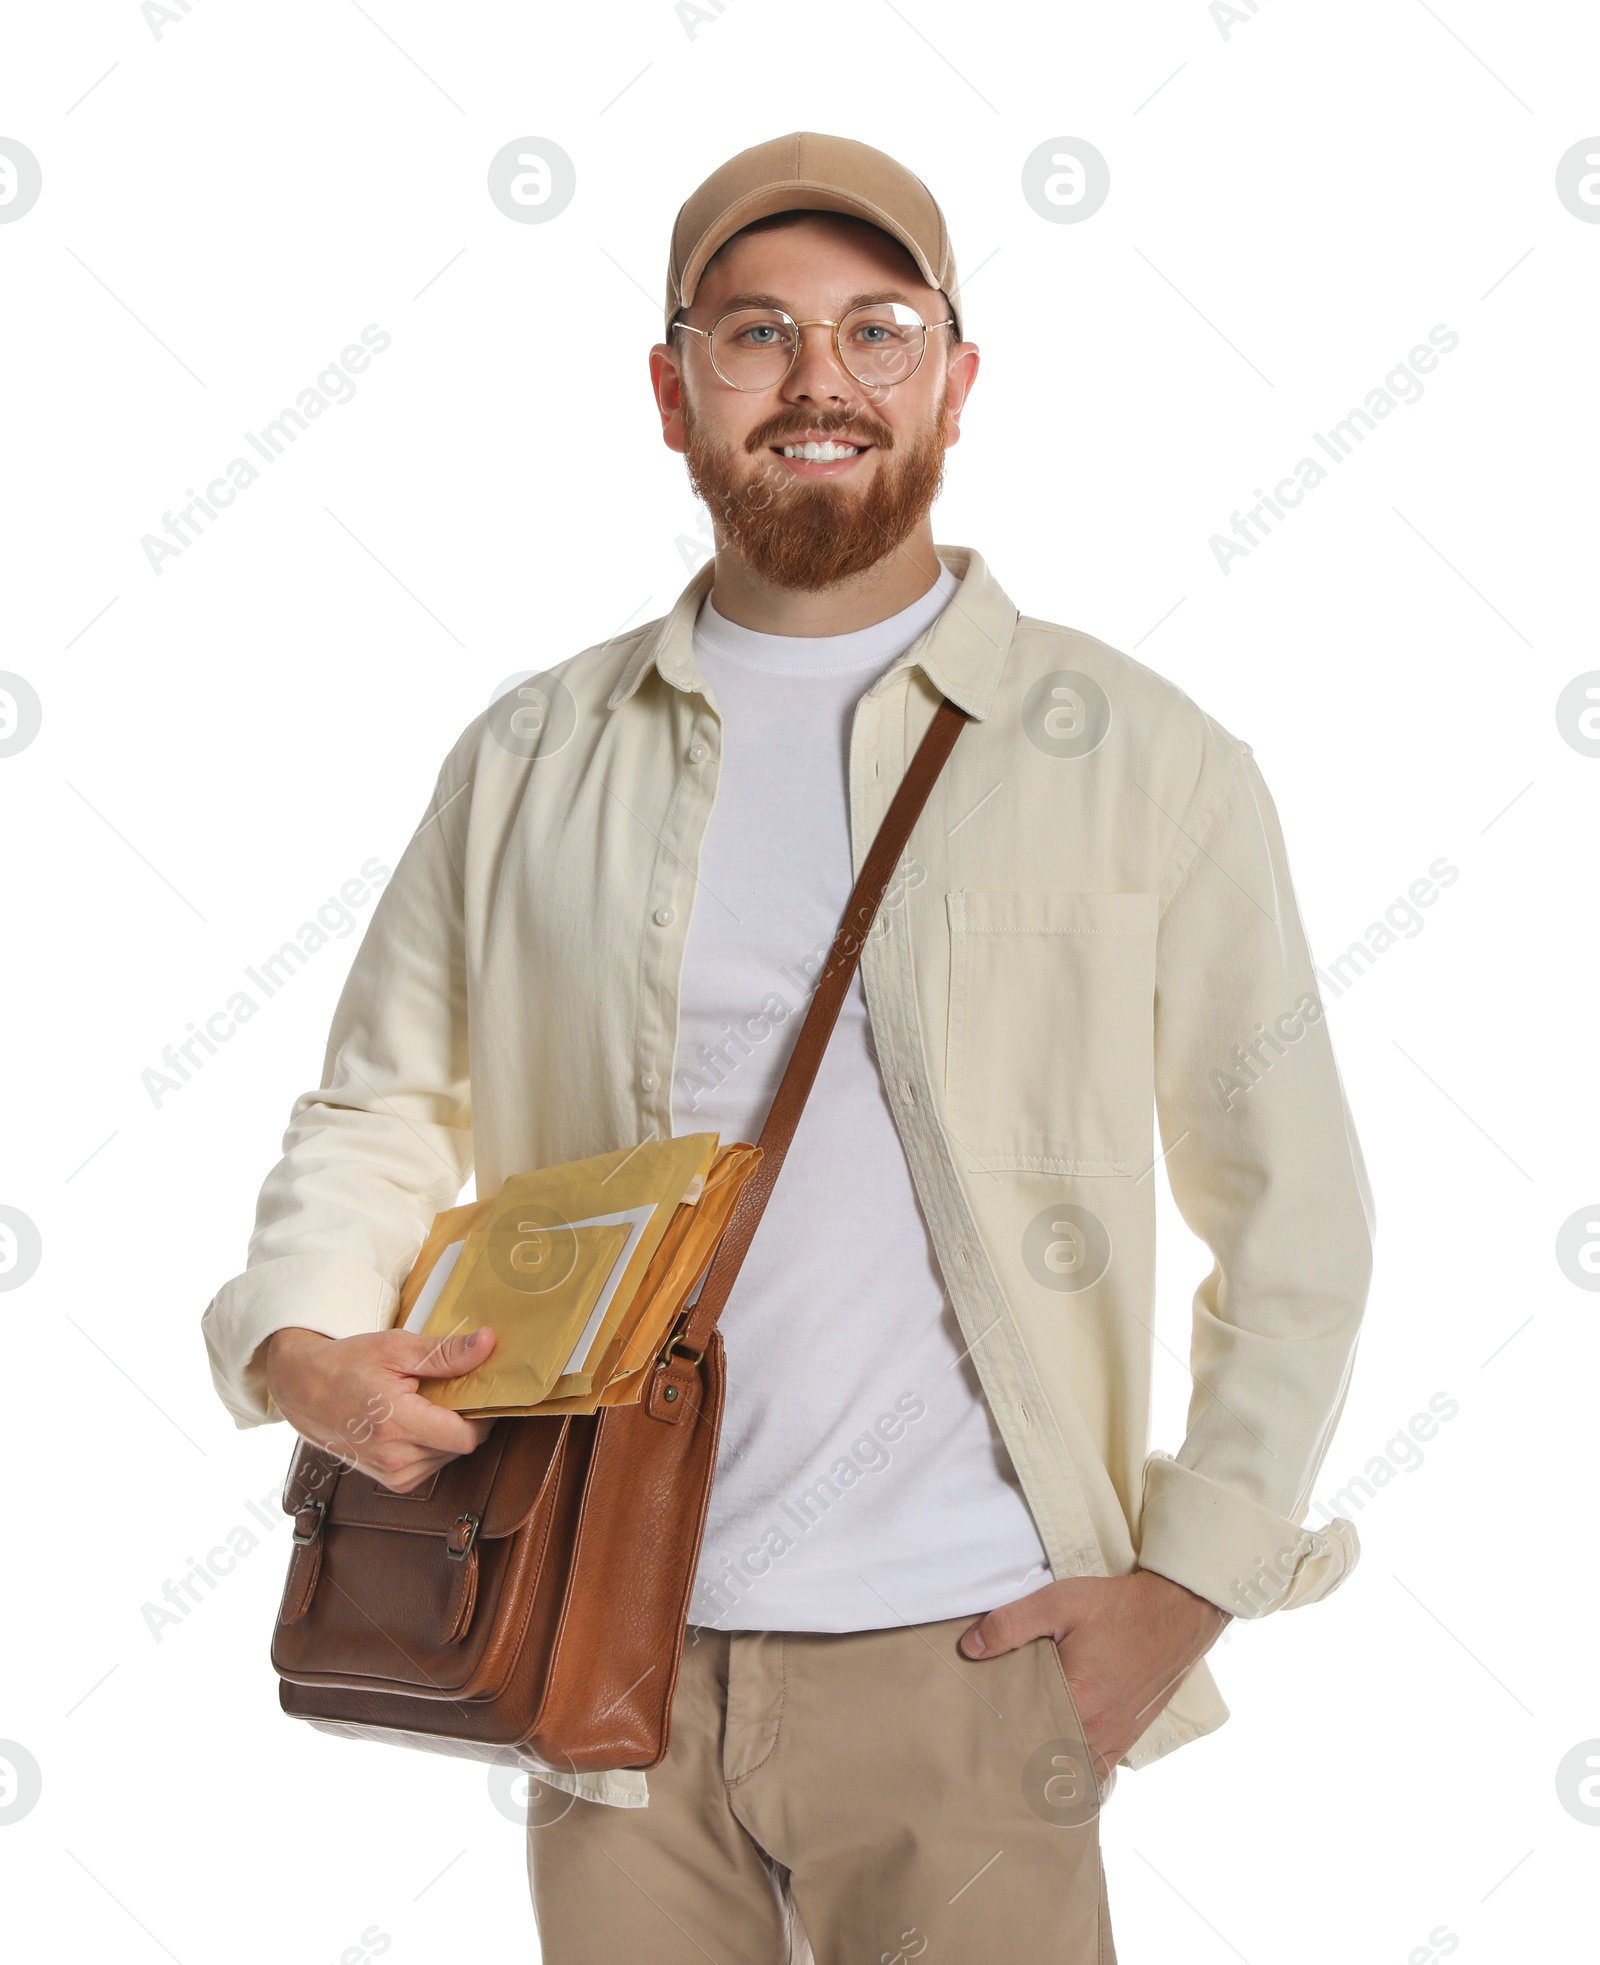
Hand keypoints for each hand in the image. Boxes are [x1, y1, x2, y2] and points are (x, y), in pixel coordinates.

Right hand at [264, 1324, 497, 1493]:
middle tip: (453, 1389)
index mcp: (396, 1424)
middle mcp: (395, 1459)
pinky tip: (418, 1420)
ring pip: (448, 1457)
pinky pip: (432, 1465)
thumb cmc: (348, 1364)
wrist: (303, 1389)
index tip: (483, 1390)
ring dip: (449, 1431)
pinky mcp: (390, 1481)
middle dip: (466, 1418)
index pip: (466, 1436)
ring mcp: (391, 1475)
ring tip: (428, 1403)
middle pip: (460, 1446)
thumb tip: (488, 1344)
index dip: (484, 1414)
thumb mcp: (396, 1348)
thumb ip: (446, 1353)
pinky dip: (434, 1443)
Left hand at [960, 1570, 1229, 1787]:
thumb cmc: (1118, 1608)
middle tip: (988, 1755)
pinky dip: (1075, 1772)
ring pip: (1071, 1771)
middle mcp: (1096, 1731)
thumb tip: (970, 1648)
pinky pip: (1096, 1771)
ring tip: (1016, 1760)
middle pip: (1045, 1762)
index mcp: (1075, 1701)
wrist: (1176, 1613)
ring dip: (1046, 1768)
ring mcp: (1115, 1739)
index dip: (997, 1741)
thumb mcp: (1058, 1603)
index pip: (1023, 1738)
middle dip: (1017, 1760)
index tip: (976, 1741)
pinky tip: (1056, 1765)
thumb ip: (1011, 1625)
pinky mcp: (1128, 1738)